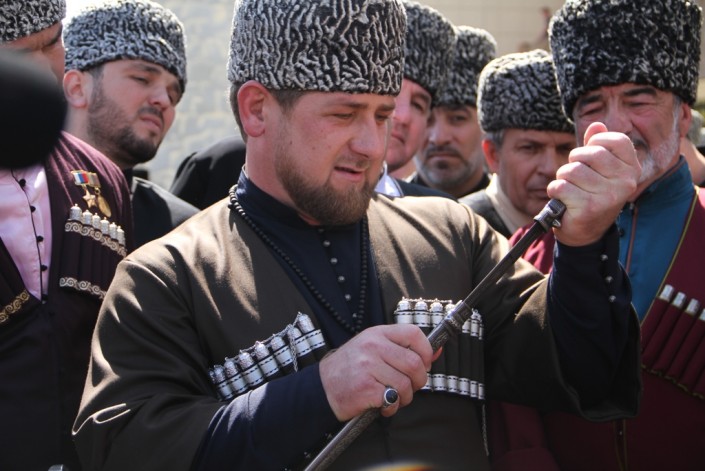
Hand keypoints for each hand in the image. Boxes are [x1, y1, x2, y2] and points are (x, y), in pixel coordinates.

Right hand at [319, 324, 433, 420]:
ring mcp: (368, 366)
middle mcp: (372, 346)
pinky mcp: (365, 388)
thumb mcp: (372, 348)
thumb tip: (435, 351)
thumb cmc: (350, 368)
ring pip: (405, 385)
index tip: (424, 363)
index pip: (413, 333)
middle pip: (414, 363)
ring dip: (404, 397)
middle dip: (418, 381)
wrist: (322, 387)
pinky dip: (391, 407)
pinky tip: (381, 405)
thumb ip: (401, 348)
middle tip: (409, 387)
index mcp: (376, 333)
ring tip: (392, 397)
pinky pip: (392, 400)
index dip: (426, 350)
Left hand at [547, 122, 640, 245]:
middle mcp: (625, 182)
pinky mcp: (589, 207)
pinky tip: (563, 201)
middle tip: (575, 177)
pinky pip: (560, 186)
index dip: (595, 144)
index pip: (615, 139)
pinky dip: (555, 191)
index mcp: (632, 168)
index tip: (590, 158)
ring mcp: (609, 195)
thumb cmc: (590, 195)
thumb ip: (597, 146)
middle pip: (589, 153)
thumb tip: (596, 124)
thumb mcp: (598, 169)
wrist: (585, 233)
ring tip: (570, 190)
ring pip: (571, 170)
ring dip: (562, 178)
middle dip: (573, 161)